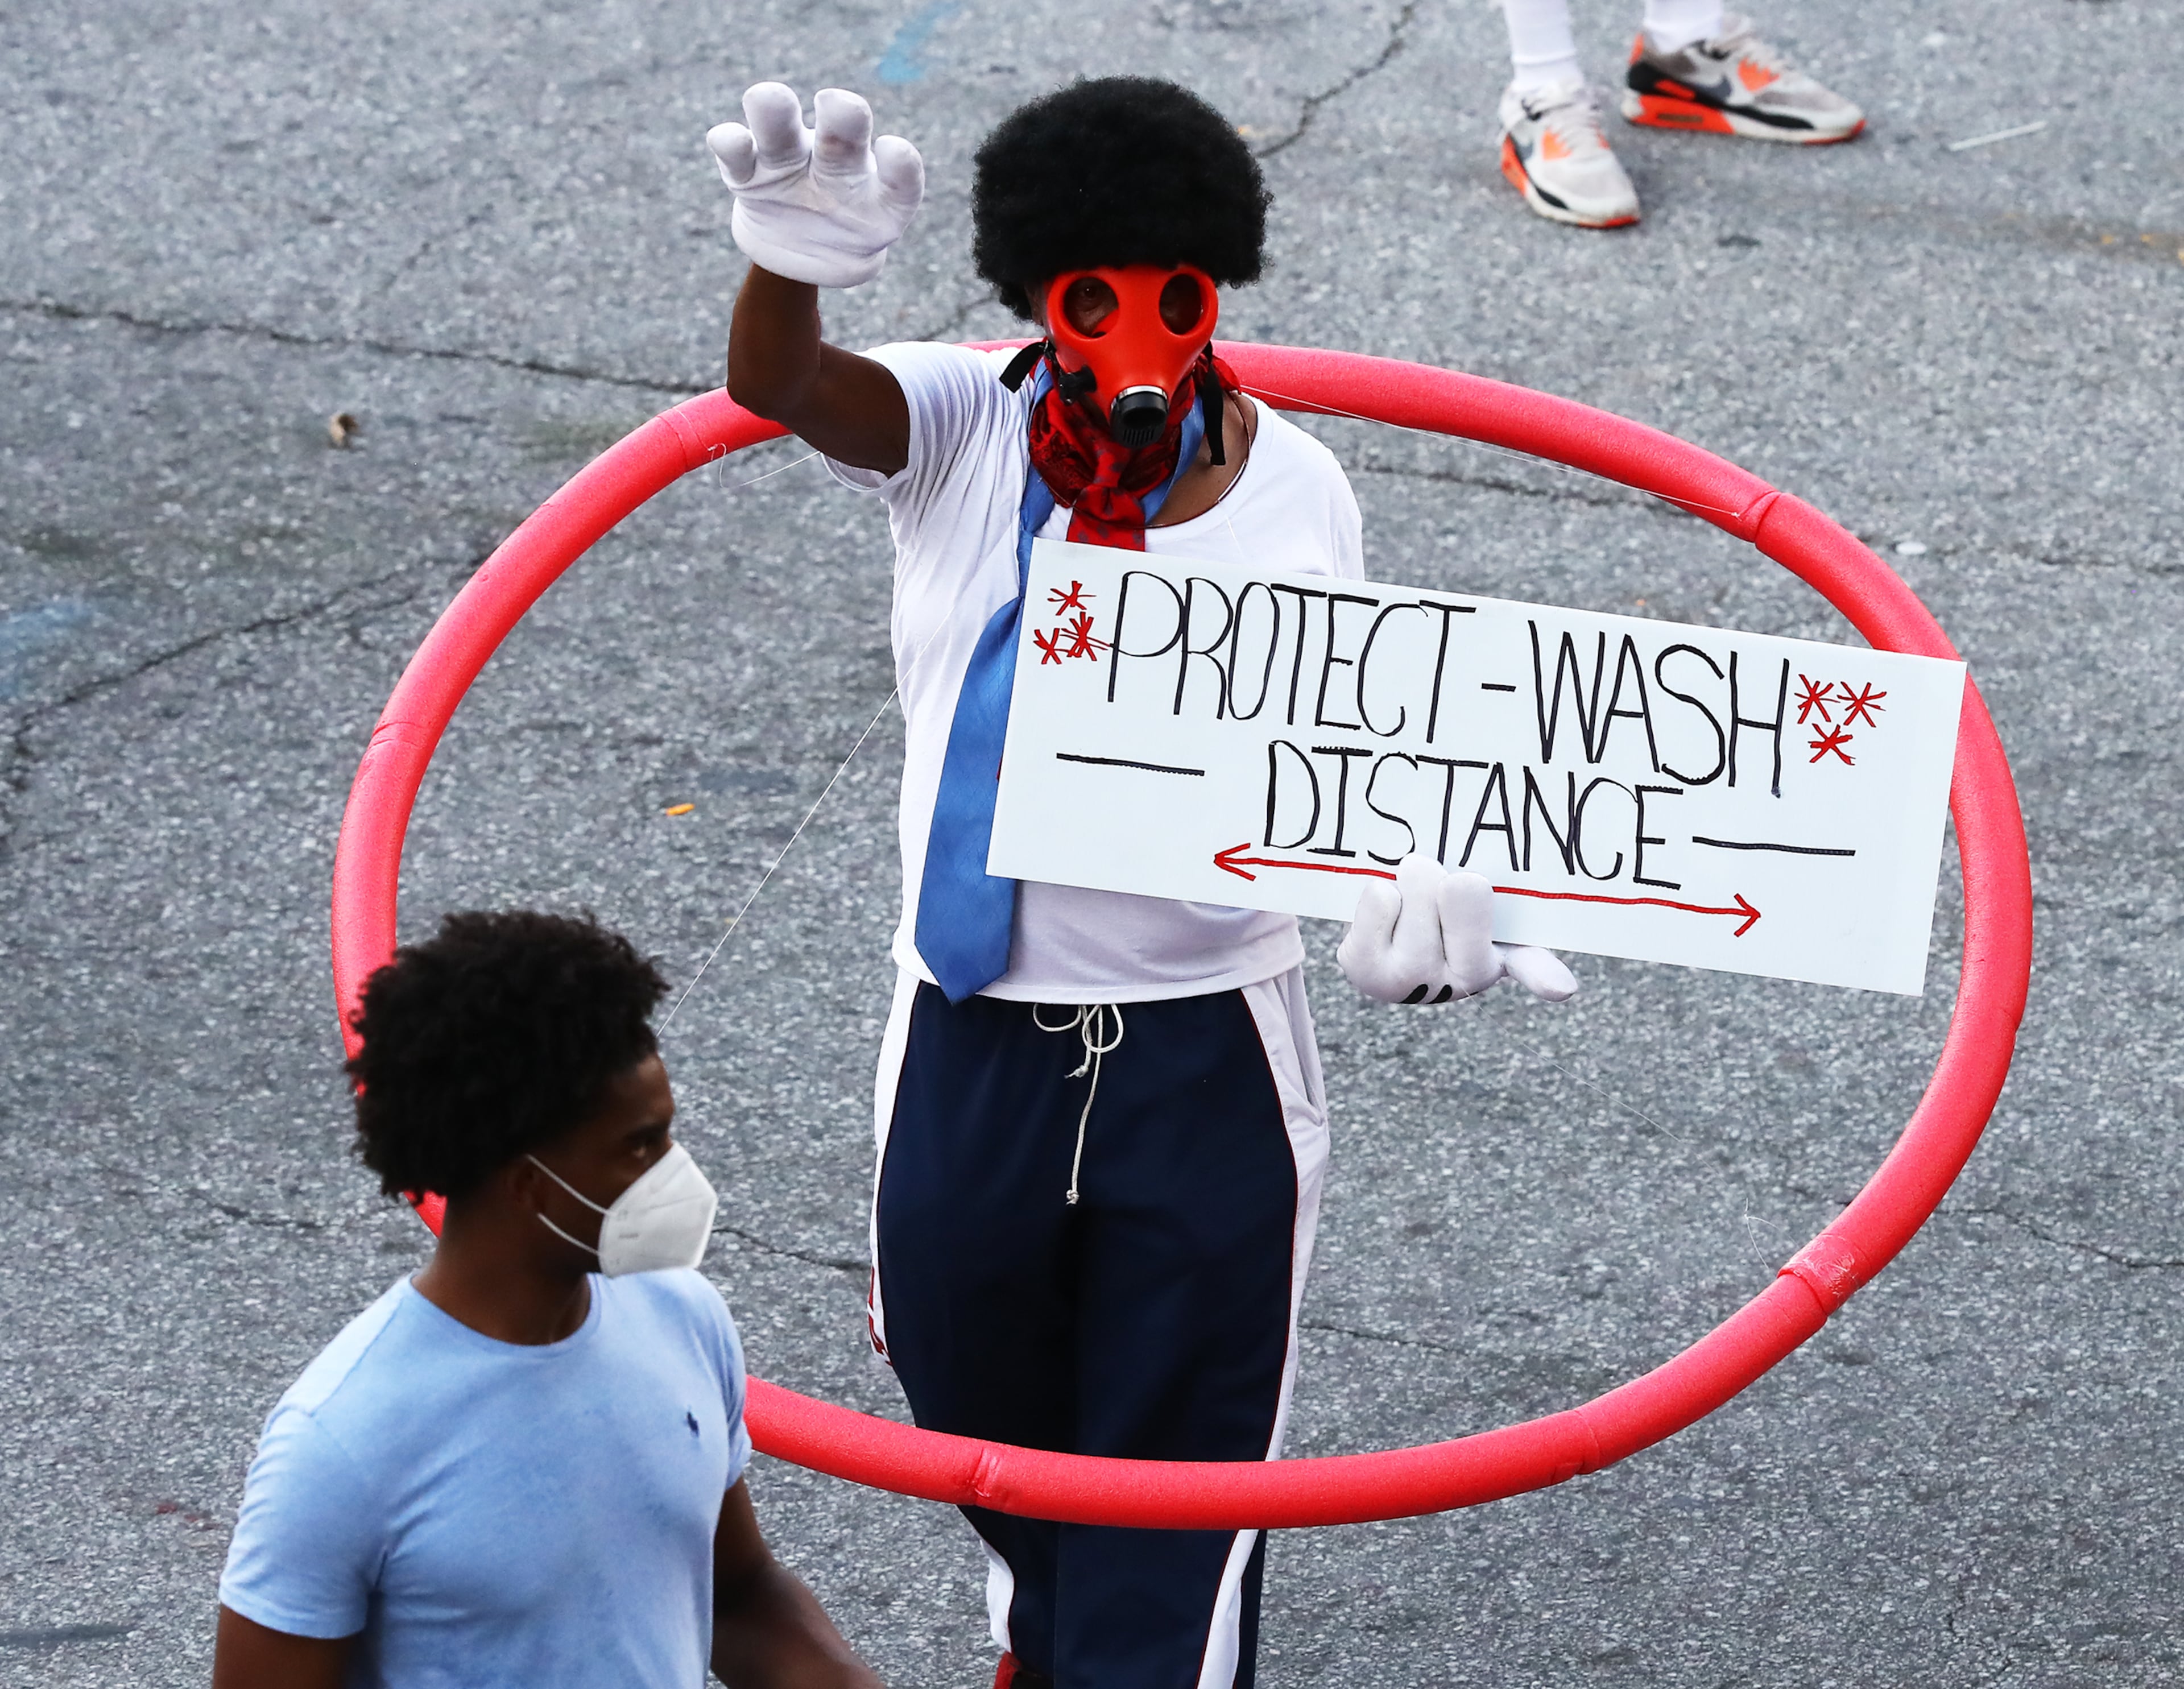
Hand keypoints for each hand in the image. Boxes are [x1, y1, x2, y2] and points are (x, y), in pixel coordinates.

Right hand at [707, 83, 923, 288]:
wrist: (806, 251)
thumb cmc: (847, 240)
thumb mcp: (863, 255)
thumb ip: (863, 256)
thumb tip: (854, 261)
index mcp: (874, 184)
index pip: (898, 173)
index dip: (899, 164)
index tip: (892, 151)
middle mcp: (833, 160)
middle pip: (839, 130)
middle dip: (840, 115)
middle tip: (834, 105)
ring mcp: (789, 162)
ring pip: (780, 129)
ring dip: (773, 111)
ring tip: (768, 99)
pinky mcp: (748, 175)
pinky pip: (736, 154)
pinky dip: (730, 143)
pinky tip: (731, 139)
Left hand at [1337, 854, 1578, 1004]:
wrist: (1377, 929)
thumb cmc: (1434, 914)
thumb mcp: (1480, 911)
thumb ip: (1517, 913)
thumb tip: (1559, 980)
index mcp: (1497, 961)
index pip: (1529, 965)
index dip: (1546, 977)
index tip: (1563, 988)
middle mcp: (1458, 980)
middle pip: (1460, 892)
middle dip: (1444, 875)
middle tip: (1437, 885)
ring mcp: (1410, 980)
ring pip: (1418, 887)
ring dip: (1410, 880)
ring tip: (1408, 899)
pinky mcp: (1364, 968)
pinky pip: (1380, 897)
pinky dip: (1379, 890)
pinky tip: (1385, 912)